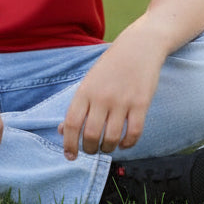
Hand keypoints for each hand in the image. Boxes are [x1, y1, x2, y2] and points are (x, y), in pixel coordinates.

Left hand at [58, 26, 164, 160]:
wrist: (138, 47)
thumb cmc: (110, 67)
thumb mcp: (89, 82)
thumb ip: (77, 107)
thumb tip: (62, 131)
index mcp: (85, 90)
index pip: (72, 123)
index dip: (69, 144)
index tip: (70, 156)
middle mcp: (102, 97)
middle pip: (91, 135)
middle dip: (90, 150)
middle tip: (92, 150)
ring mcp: (122, 100)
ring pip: (112, 138)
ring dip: (108, 149)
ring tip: (107, 147)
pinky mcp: (141, 103)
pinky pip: (134, 133)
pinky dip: (128, 144)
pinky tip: (124, 143)